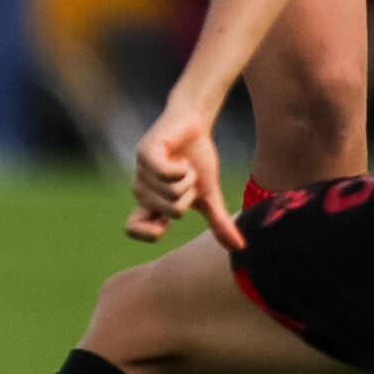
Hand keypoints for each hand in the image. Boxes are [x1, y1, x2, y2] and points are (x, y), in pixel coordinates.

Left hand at [127, 101, 243, 250]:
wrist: (195, 124)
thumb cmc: (197, 160)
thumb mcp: (208, 195)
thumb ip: (218, 223)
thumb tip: (239, 248)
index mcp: (151, 205)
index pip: (133, 229)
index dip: (150, 232)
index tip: (166, 223)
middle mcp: (142, 191)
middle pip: (174, 212)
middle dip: (191, 194)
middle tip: (188, 177)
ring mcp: (140, 172)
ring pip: (172, 193)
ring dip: (188, 177)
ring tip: (184, 164)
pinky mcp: (145, 154)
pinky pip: (165, 174)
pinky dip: (181, 169)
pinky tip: (180, 158)